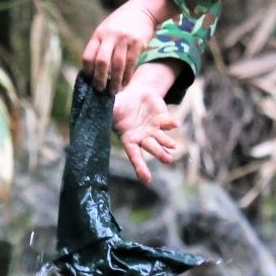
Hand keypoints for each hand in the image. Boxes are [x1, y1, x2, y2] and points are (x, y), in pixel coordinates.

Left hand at [82, 0, 175, 93]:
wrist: (142, 10)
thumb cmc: (121, 23)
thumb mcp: (106, 29)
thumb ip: (100, 45)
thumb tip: (93, 70)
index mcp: (99, 34)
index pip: (88, 56)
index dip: (87, 71)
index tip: (90, 80)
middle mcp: (110, 36)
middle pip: (102, 62)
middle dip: (100, 79)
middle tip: (100, 90)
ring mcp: (124, 40)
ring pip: (117, 65)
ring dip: (115, 81)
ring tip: (113, 91)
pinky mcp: (137, 43)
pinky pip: (131, 63)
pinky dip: (127, 76)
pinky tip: (125, 83)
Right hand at [113, 70, 180, 184]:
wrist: (135, 95)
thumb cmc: (120, 106)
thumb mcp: (112, 109)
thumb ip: (109, 113)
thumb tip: (100, 114)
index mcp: (130, 139)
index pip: (134, 156)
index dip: (140, 167)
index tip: (147, 180)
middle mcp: (144, 137)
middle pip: (151, 147)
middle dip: (159, 153)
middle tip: (168, 159)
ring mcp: (154, 129)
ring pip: (162, 138)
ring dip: (167, 142)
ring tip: (173, 146)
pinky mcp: (162, 119)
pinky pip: (168, 123)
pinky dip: (172, 124)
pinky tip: (176, 124)